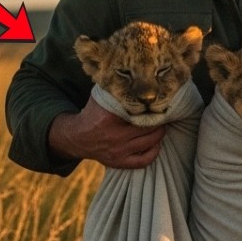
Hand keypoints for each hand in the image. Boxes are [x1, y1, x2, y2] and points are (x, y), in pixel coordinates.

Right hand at [48, 97, 165, 168]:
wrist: (77, 137)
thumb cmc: (93, 113)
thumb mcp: (101, 98)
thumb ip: (116, 90)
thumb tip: (135, 77)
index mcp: (109, 118)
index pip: (139, 111)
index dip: (152, 106)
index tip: (159, 102)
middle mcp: (114, 136)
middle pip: (148, 126)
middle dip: (159, 119)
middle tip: (164, 113)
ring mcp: (117, 151)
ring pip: (150, 142)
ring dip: (159, 133)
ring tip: (162, 125)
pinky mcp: (119, 162)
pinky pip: (144, 160)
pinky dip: (154, 152)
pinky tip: (156, 143)